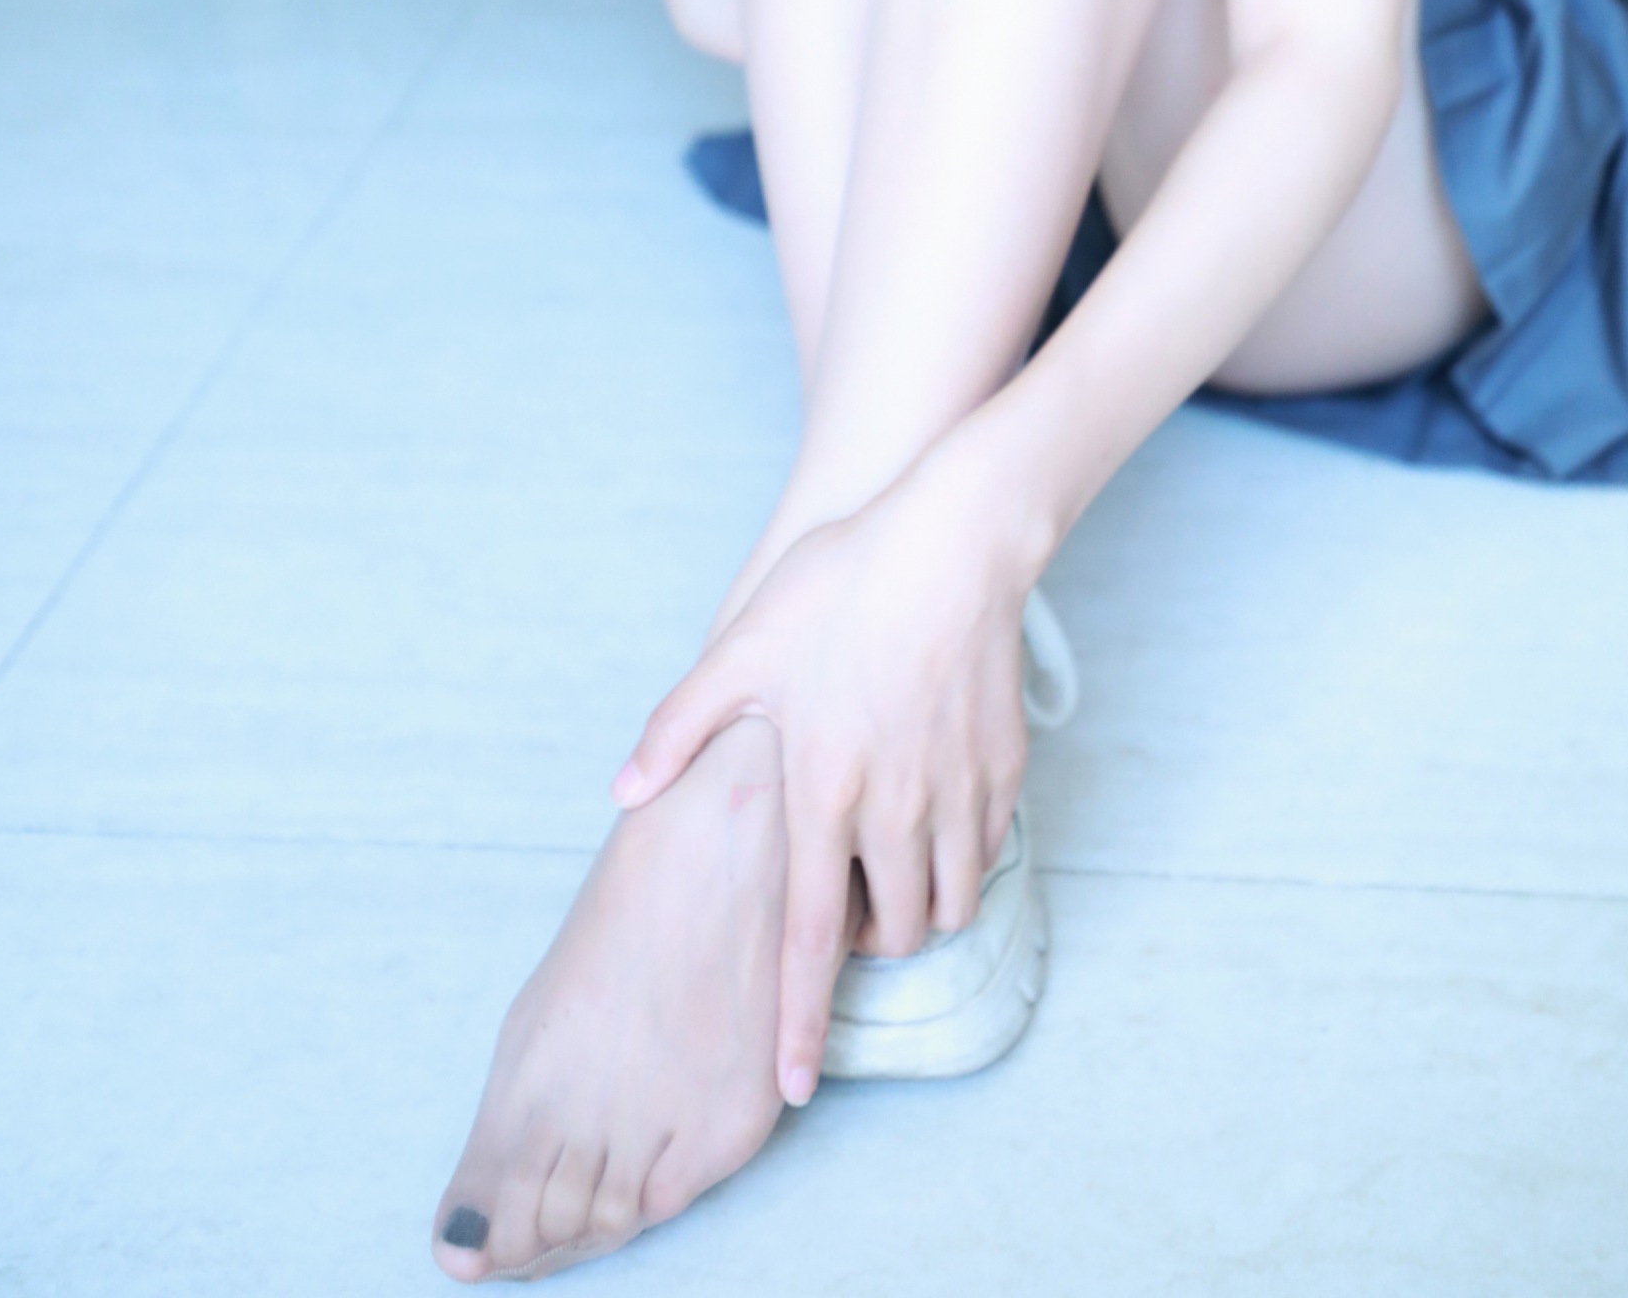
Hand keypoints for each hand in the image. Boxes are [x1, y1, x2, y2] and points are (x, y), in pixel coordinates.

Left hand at [611, 454, 1034, 1107]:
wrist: (954, 537)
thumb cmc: (841, 585)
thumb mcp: (744, 647)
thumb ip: (680, 727)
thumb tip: (625, 792)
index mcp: (822, 792)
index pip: (804, 942)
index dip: (795, 1023)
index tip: (790, 1090)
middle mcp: (893, 809)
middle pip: (885, 936)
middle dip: (861, 949)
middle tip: (837, 910)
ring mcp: (955, 792)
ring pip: (944, 905)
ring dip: (915, 910)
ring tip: (886, 870)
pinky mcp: (1002, 769)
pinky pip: (983, 850)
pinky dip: (959, 859)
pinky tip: (933, 818)